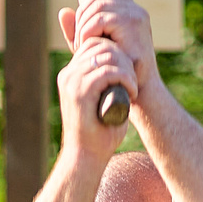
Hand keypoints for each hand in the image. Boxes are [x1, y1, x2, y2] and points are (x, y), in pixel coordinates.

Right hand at [54, 33, 137, 163]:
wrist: (86, 157)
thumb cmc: (99, 133)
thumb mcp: (103, 101)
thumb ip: (108, 83)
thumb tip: (127, 65)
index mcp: (71, 74)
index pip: (94, 43)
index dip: (117, 52)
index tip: (129, 73)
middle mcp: (68, 74)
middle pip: (101, 44)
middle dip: (124, 58)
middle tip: (134, 81)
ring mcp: (72, 81)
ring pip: (107, 55)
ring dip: (127, 69)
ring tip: (133, 87)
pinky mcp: (80, 92)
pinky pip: (108, 72)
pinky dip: (126, 79)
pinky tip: (131, 92)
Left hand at [60, 0, 161, 106]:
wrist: (139, 93)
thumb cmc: (118, 73)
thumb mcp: (93, 48)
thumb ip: (78, 29)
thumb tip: (63, 11)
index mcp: (130, 10)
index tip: (81, 20)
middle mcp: (135, 9)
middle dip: (83, 11)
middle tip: (77, 36)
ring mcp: (136, 15)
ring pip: (99, 4)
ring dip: (84, 23)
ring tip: (81, 43)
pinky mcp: (133, 24)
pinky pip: (101, 18)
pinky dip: (88, 31)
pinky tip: (86, 46)